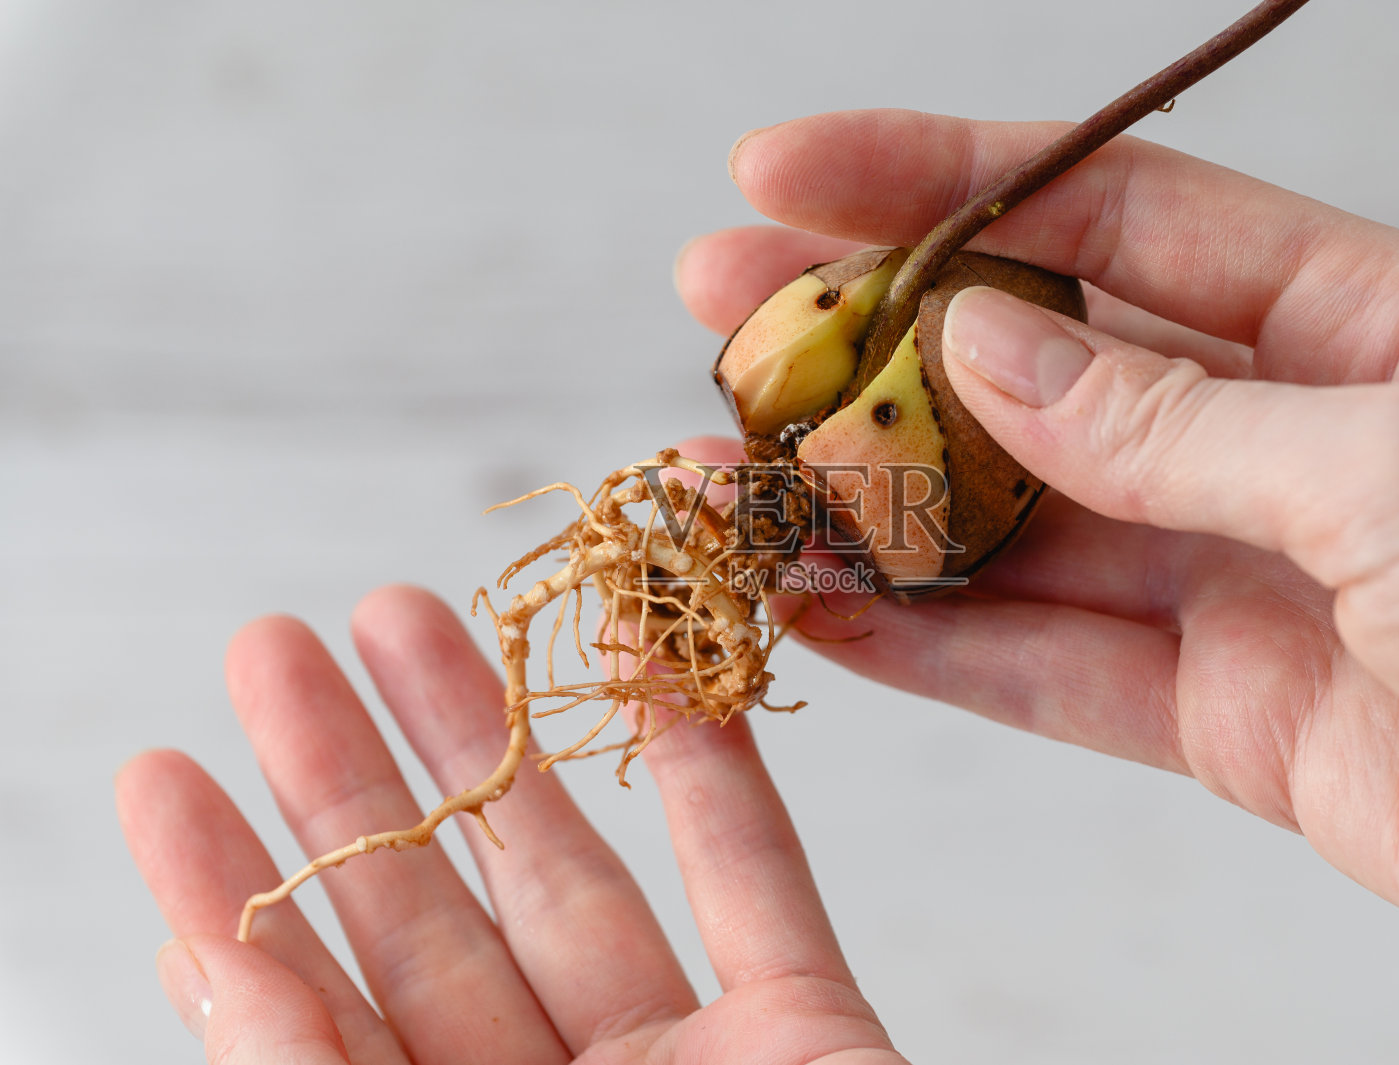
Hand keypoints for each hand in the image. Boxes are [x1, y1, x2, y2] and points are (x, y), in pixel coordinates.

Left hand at [116, 585, 905, 1063]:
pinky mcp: (815, 1039)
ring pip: (575, 879)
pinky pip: (762, 887)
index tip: (166, 774)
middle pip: (425, 930)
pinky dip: (720, 779)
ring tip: (413, 616)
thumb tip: (211, 988)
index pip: (306, 1033)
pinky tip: (663, 677)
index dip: (232, 899)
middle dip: (348, 780)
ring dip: (503, 745)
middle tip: (275, 650)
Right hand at [675, 110, 1398, 1019]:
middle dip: (866, 337)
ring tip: (725, 475)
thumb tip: (982, 348)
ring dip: (865, 506)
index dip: (939, 181)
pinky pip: (1043, 665)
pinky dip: (926, 645)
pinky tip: (815, 607)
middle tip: (720, 310)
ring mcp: (1235, 575)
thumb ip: (1170, 421)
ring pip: (1011, 525)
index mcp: (1354, 320)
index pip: (1108, 213)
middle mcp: (1280, 436)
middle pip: (1030, 366)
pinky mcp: (1214, 711)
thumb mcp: (1396, 465)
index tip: (788, 172)